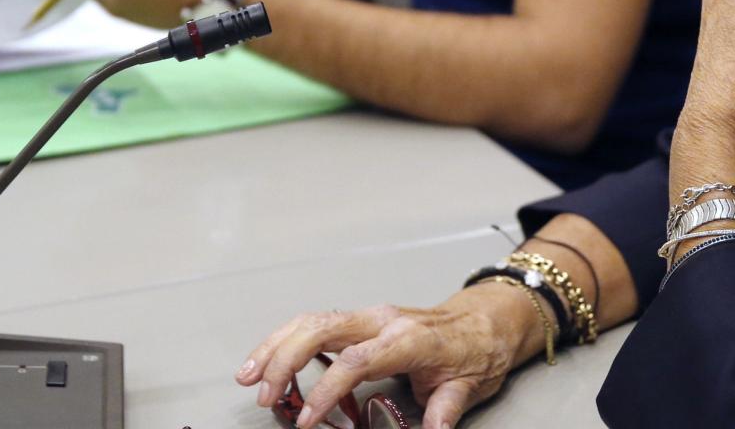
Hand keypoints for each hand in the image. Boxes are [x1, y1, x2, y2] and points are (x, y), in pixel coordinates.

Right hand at [237, 283, 543, 428]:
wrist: (486, 319)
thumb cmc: (477, 349)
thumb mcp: (468, 386)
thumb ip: (444, 411)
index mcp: (407, 338)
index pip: (355, 360)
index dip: (326, 390)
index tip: (307, 420)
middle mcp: (381, 321)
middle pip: (320, 330)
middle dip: (285, 360)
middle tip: (266, 396)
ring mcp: (368, 317)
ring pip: (310, 322)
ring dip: (275, 346)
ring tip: (248, 375)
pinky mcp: (360, 320)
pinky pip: (315, 324)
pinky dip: (285, 340)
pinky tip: (266, 359)